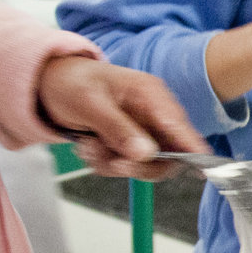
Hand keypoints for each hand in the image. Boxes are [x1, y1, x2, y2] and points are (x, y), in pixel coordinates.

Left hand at [40, 55, 206, 178]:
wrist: (48, 84)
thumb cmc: (71, 82)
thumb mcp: (89, 103)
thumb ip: (118, 128)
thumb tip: (146, 153)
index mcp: (150, 94)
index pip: (179, 126)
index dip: (193, 148)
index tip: (203, 170)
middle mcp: (153, 114)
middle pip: (167, 155)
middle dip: (136, 165)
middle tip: (111, 162)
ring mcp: (142, 130)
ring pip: (145, 165)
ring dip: (114, 163)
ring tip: (89, 146)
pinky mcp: (130, 142)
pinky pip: (128, 166)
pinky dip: (106, 164)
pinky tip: (89, 147)